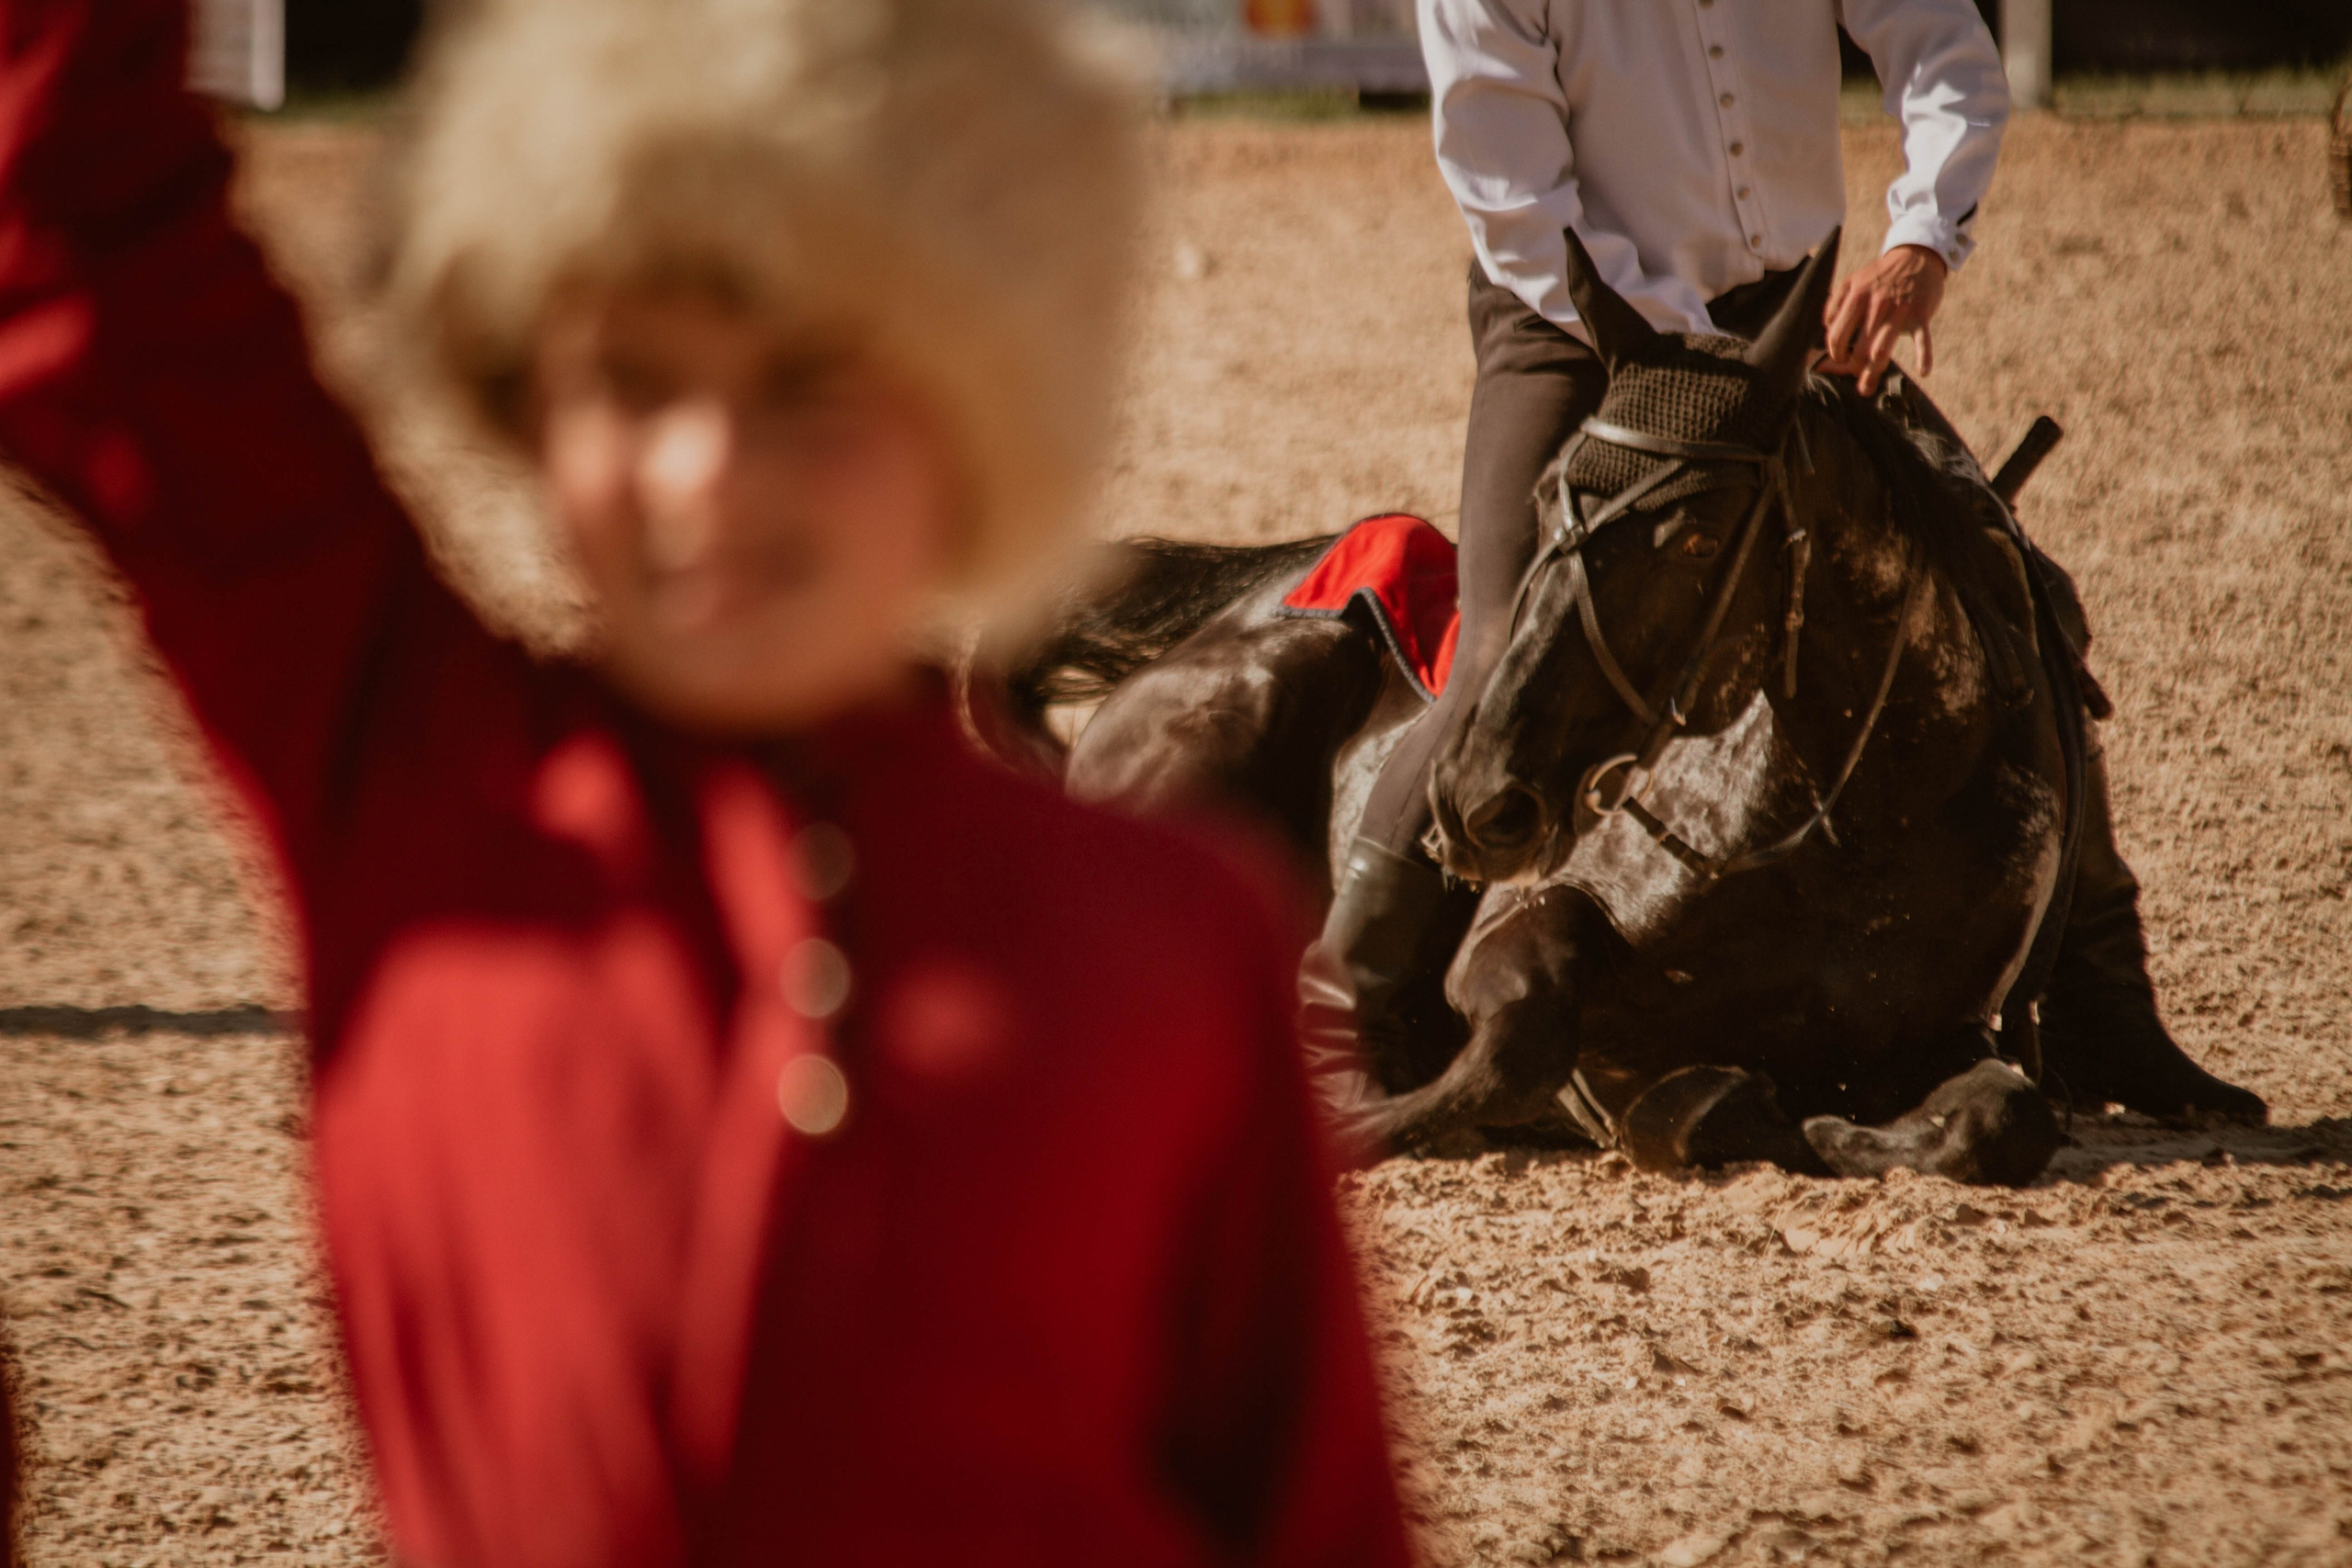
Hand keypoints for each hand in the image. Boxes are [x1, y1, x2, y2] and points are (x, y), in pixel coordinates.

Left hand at [1820, 244, 1946, 394]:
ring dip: (1872, 373)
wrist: (1916, 256)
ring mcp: (1900, 310)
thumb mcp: (1852, 282)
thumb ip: (1835, 305)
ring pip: (1882, 350)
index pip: (1836, 335)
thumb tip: (1825, 330)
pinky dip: (1924, 356)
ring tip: (1866, 388)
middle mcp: (1876, 305)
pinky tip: (1923, 372)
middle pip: (1858, 348)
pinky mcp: (1921, 314)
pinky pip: (1922, 339)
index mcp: (1856, 297)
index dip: (1834, 353)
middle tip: (1854, 377)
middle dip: (1852, 369)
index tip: (1839, 359)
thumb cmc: (1880, 277)